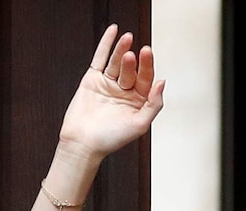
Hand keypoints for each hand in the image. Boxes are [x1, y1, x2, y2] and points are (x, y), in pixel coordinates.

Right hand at [58, 24, 165, 161]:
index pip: (146, 79)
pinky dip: (106, 45)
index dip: (148, 66)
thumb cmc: (112, 139)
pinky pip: (100, 59)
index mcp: (139, 101)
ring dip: (122, 49)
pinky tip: (113, 32)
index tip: (147, 54)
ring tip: (127, 38)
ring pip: (117, 63)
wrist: (84, 143)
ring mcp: (109, 84)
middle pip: (132, 70)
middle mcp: (125, 91)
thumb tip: (162, 82)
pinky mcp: (92, 80)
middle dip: (134, 61)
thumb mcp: (140, 125)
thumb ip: (153, 104)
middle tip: (136, 53)